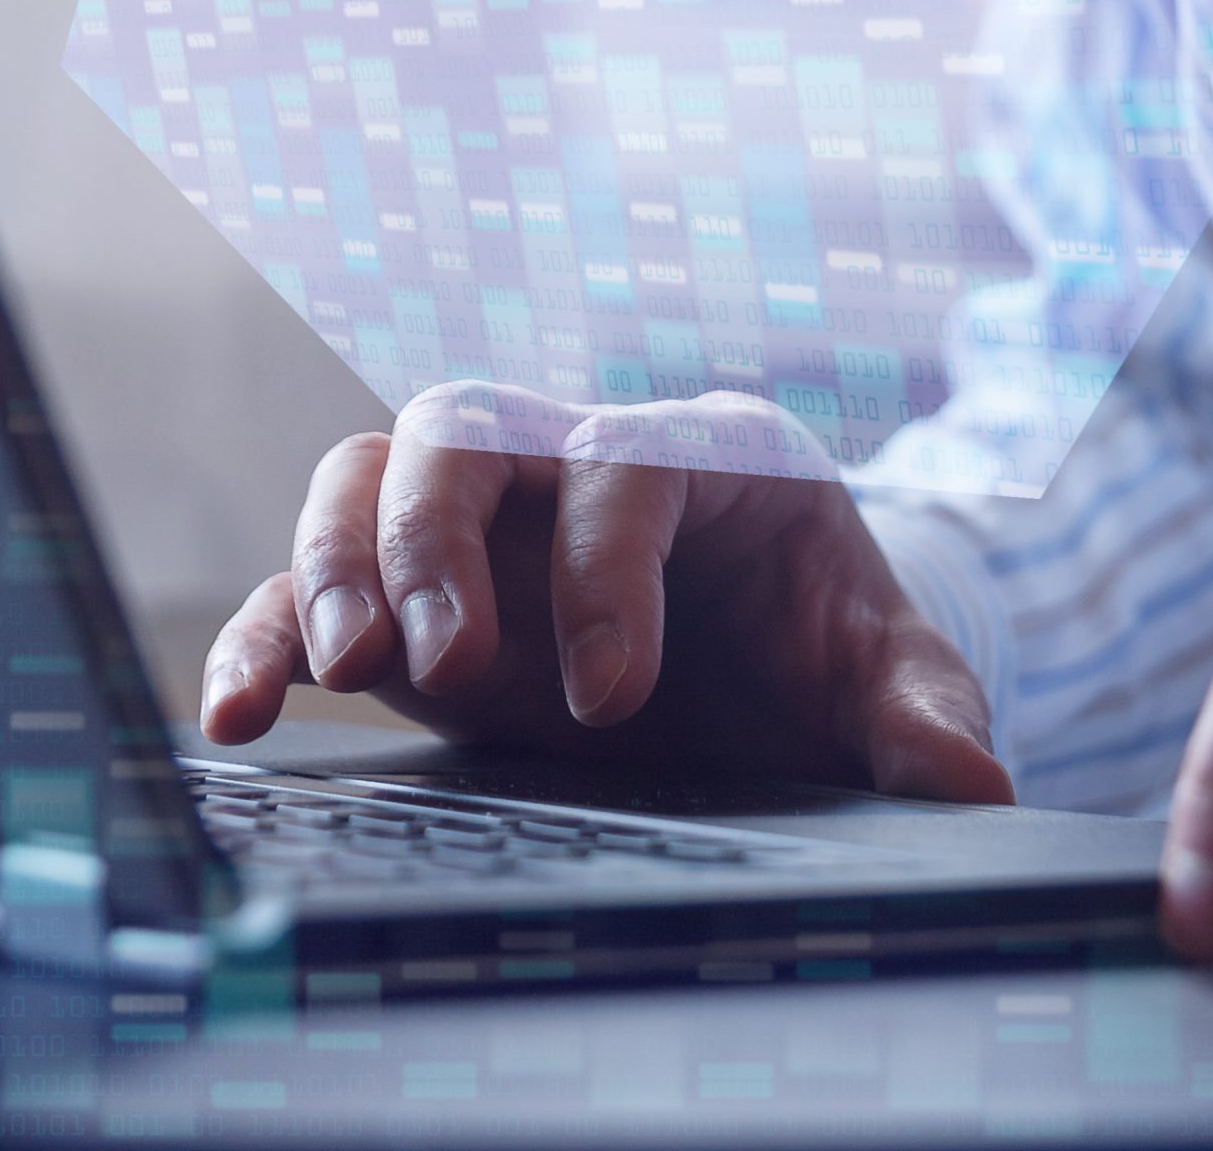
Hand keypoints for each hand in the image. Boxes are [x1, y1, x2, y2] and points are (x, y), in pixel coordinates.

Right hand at [196, 381, 1012, 803]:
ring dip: (336, 565)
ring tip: (345, 676)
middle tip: (444, 673)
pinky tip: (238, 715)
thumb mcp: (886, 671)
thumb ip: (923, 716)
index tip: (618, 699)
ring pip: (366, 473)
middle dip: (434, 540)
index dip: (607, 568)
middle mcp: (570, 462)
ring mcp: (482, 524)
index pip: (622, 464)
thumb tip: (974, 785)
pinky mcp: (414, 597)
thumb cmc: (826, 637)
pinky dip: (260, 630)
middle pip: (461, 427)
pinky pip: (304, 579)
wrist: (770, 652)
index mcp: (702, 453)